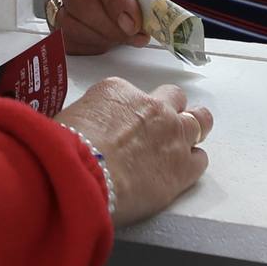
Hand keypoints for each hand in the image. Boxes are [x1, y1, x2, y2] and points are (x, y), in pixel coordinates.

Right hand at [49, 0, 168, 54]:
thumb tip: (145, 18)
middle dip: (108, 25)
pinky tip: (105, 38)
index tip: (134, 23)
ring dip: (98, 37)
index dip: (118, 1)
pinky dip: (87, 44)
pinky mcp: (51, 13)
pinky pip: (64, 37)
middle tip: (131, 33)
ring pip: (67, 20)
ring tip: (120, 36)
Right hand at [56, 77, 210, 225]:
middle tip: (163, 123)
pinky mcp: (183, 167)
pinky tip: (181, 170)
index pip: (132, 94)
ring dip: (193, 128)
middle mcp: (151, 108)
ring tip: (184, 141)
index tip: (125, 123)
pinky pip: (200, 159)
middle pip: (174, 97)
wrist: (83, 174)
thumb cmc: (66, 148)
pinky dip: (191, 163)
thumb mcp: (68, 119)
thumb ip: (87, 121)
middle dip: (172, 107)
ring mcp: (172, 135)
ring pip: (200, 121)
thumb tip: (86, 132)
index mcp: (118, 91)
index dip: (130, 110)